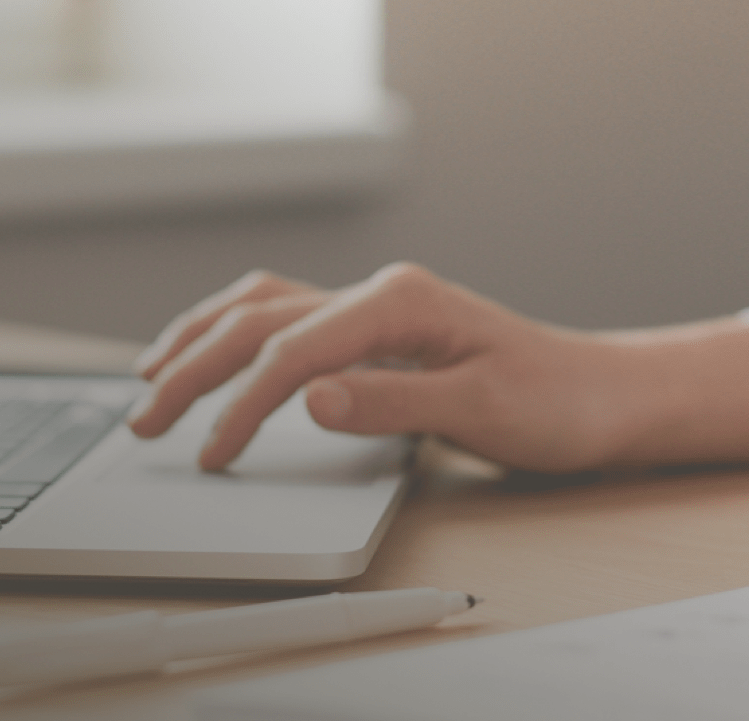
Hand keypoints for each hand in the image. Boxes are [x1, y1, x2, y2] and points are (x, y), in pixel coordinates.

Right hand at [127, 263, 748, 472]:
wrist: (604, 395)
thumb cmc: (556, 402)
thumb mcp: (482, 411)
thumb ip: (391, 402)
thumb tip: (308, 399)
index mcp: (399, 302)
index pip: (292, 351)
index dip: (242, 405)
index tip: (212, 455)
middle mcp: (377, 294)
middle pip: (257, 321)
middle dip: (191, 368)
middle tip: (145, 421)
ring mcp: (372, 307)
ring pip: (259, 307)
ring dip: (199, 339)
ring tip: (149, 377)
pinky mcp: (372, 330)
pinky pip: (283, 318)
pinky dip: (233, 334)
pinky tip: (210, 353)